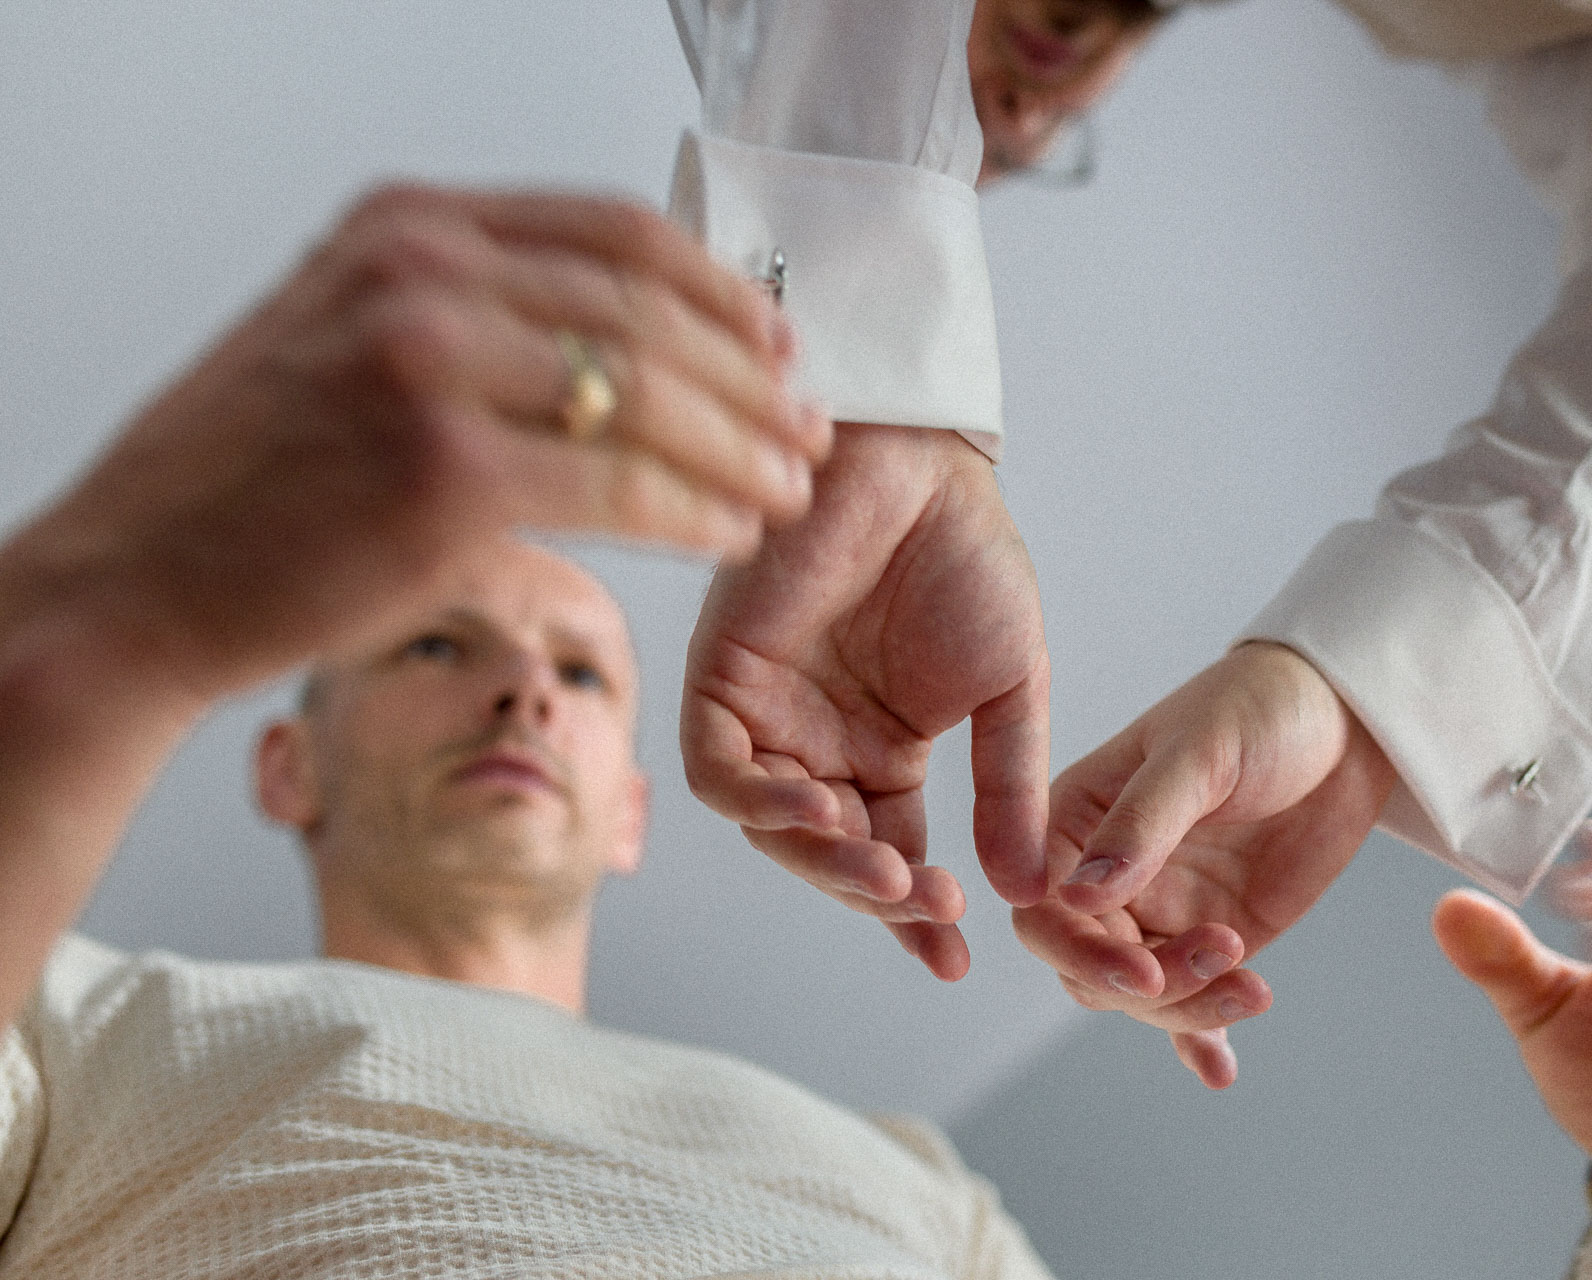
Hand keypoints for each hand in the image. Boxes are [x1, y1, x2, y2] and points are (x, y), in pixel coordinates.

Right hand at [0, 182, 828, 1031]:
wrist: (138, 582)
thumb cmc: (251, 483)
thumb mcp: (350, 342)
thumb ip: (474, 317)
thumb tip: (623, 341)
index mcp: (407, 226)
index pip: (613, 230)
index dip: (717, 289)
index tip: (775, 342)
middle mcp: (420, 272)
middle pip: (649, 307)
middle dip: (751, 375)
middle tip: (807, 425)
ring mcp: (430, 364)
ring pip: (650, 395)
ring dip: (741, 448)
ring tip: (789, 488)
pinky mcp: (446, 471)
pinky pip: (622, 486)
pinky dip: (696, 512)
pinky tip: (730, 535)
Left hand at [681, 422, 1048, 979]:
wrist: (921, 463)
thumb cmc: (968, 557)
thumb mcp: (1012, 688)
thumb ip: (1008, 785)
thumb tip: (1028, 889)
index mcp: (884, 757)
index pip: (893, 862)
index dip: (917, 919)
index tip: (953, 963)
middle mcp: (820, 747)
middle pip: (830, 854)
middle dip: (872, 894)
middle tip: (925, 908)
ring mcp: (769, 715)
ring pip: (772, 825)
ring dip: (820, 859)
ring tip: (883, 876)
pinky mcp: (722, 676)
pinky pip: (719, 766)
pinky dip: (761, 799)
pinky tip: (819, 808)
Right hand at [1012, 642, 1396, 1087]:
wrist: (1344, 720)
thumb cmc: (1257, 709)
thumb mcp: (1199, 754)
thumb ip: (1143, 823)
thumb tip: (1085, 898)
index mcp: (1073, 820)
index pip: (1042, 907)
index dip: (1079, 950)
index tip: (1142, 967)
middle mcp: (1103, 874)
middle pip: (1089, 966)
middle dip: (1149, 983)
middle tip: (1221, 958)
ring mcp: (1159, 910)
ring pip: (1143, 994)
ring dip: (1190, 1006)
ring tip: (1253, 984)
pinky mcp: (1213, 935)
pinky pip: (1192, 1003)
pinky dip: (1202, 1039)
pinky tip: (1221, 1070)